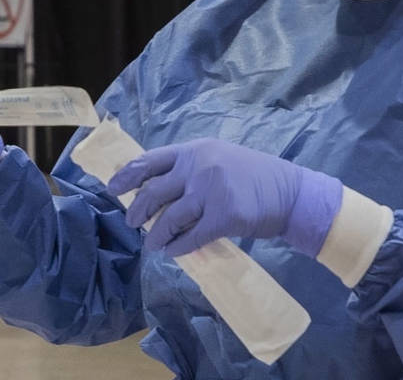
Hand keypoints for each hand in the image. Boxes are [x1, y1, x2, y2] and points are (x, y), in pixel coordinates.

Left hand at [108, 138, 342, 257]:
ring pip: (168, 218)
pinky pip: (190, 237)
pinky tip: (172, 252)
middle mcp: (198, 167)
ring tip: (151, 244)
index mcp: (194, 150)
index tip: (112, 188)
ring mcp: (210, 191)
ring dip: (155, 235)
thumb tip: (155, 188)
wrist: (289, 192)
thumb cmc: (253, 176)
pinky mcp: (223, 217)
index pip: (150, 160)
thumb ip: (189, 168)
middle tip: (132, 223)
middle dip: (137, 211)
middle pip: (153, 191)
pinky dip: (177, 247)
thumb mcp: (218, 158)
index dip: (127, 175)